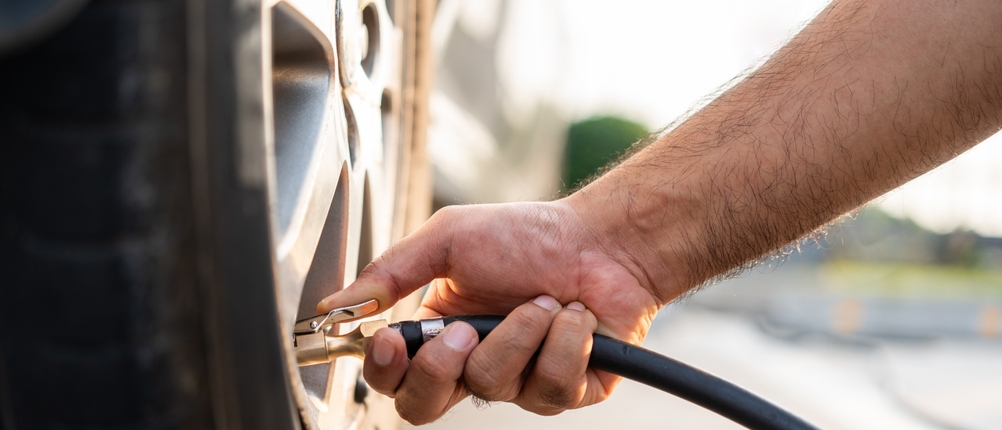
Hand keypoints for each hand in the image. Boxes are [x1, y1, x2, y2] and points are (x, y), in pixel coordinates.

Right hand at [317, 200, 661, 423]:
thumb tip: (333, 306)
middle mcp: (474, 363)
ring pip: (493, 387)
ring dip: (520, 333)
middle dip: (441, 368)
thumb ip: (389, 273)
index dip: (383, 369)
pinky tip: (576, 318)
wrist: (603, 240)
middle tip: (467, 329)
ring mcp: (520, 382)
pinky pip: (551, 388)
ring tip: (543, 300)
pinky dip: (565, 342)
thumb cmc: (530, 235)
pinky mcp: (566, 392)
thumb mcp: (449, 240)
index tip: (390, 340)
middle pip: (424, 406)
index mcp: (439, 331)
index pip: (392, 376)